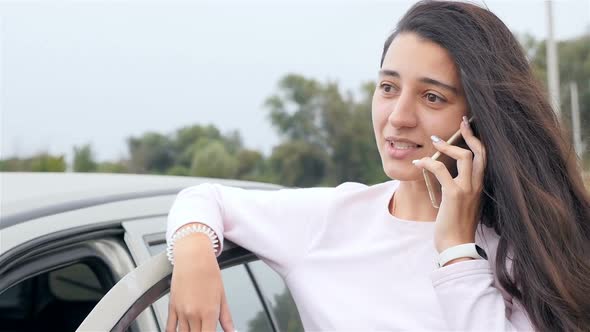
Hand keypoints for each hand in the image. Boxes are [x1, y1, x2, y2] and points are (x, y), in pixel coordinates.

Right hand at [166, 232, 234, 331]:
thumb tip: (232, 331)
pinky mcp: (172, 306)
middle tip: (204, 330)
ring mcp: (181, 312)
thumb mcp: (222, 296)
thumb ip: (226, 318)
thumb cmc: (209, 272)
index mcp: (209, 313)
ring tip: (195, 330)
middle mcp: (193, 314)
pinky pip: (169, 328)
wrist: (193, 257)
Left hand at [412, 116, 485, 252]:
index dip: (477, 140)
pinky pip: (441, 170)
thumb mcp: (462, 204)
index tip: (468, 127)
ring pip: (464, 157)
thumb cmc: (456, 227)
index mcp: (481, 187)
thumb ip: (460, 189)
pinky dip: (428, 163)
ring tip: (433, 142)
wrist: (457, 247)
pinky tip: (418, 163)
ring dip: (446, 146)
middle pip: (481, 152)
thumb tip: (447, 176)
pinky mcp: (454, 195)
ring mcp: (468, 190)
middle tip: (460, 122)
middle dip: (470, 134)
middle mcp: (478, 186)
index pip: (485, 157)